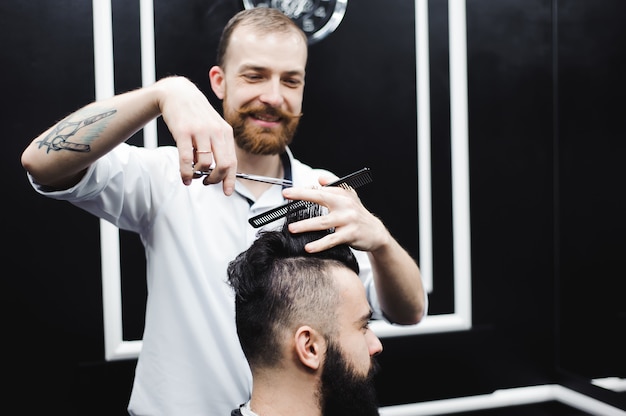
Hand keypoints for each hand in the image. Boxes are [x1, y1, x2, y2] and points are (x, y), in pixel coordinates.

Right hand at [156, 76, 236, 194]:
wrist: (178, 93)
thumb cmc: (196, 114)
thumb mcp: (214, 126)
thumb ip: (219, 146)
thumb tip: (221, 171)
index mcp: (226, 132)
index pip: (233, 161)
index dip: (230, 179)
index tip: (227, 191)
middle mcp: (216, 131)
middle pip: (223, 165)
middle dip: (216, 180)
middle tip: (208, 183)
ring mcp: (200, 131)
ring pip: (205, 164)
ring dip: (199, 175)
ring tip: (193, 176)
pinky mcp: (183, 132)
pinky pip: (186, 159)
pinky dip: (186, 172)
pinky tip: (185, 177)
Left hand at [282, 175, 388, 252]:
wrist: (375, 232)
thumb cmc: (357, 214)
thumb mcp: (349, 196)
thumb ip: (334, 185)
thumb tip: (319, 179)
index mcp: (342, 194)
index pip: (319, 189)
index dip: (302, 190)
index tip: (287, 192)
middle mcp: (345, 204)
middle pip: (320, 198)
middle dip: (302, 196)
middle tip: (285, 199)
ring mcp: (348, 220)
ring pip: (323, 222)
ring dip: (306, 225)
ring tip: (292, 228)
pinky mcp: (350, 234)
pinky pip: (331, 240)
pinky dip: (319, 244)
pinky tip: (309, 247)